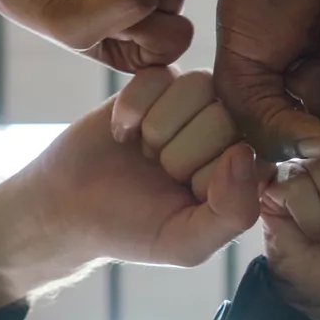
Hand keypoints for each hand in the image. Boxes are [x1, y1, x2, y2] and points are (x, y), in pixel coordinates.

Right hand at [0, 67, 260, 319]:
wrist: (69, 209)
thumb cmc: (133, 230)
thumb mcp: (187, 243)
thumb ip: (233, 212)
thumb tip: (244, 152)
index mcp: (245, 169)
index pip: (250, 151)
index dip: (209, 176)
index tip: (184, 194)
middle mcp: (226, 129)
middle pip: (223, 115)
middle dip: (180, 152)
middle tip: (159, 172)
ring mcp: (191, 102)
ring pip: (196, 87)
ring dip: (158, 127)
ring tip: (145, 151)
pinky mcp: (155, 82)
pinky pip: (158, 76)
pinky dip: (132, 109)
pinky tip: (124, 134)